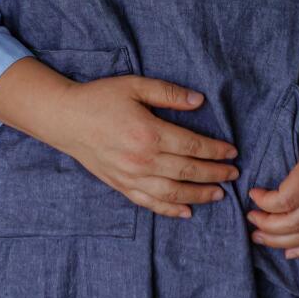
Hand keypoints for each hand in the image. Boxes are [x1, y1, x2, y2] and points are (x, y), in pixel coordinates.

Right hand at [41, 76, 240, 219]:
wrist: (65, 119)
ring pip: (173, 193)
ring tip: (219, 194)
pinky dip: (170, 210)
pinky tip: (187, 212)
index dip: (216, 151)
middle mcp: (142, 160)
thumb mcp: (135, 85)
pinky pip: (150, 203)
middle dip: (215, 174)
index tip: (232, 152)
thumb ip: (168, 93)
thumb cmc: (100, 98)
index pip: (192, 146)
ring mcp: (131, 176)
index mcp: (149, 133)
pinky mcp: (121, 185)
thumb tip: (199, 102)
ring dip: (199, 195)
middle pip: (188, 172)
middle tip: (233, 174)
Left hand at [247, 102, 298, 258]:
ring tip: (259, 237)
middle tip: (250, 219)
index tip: (252, 194)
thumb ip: (279, 147)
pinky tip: (288, 252)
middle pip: (295, 223)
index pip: (286, 200)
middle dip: (267, 226)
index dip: (264, 203)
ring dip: (280, 242)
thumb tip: (250, 166)